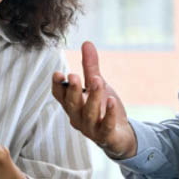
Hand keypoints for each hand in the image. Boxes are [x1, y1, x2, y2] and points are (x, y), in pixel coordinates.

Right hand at [51, 41, 136, 158]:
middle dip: (73, 90)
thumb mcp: (97, 84)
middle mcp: (78, 117)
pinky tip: (112, 101)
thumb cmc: (103, 108)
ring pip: (89, 114)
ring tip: (98, 81)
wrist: (120, 135)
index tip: (58, 73)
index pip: (60, 96)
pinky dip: (109, 115)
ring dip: (93, 97)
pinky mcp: (105, 136)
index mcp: (72, 105)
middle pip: (72, 105)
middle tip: (74, 76)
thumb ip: (91, 67)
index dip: (58, 86)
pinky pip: (106, 126)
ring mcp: (91, 129)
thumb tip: (86, 42)